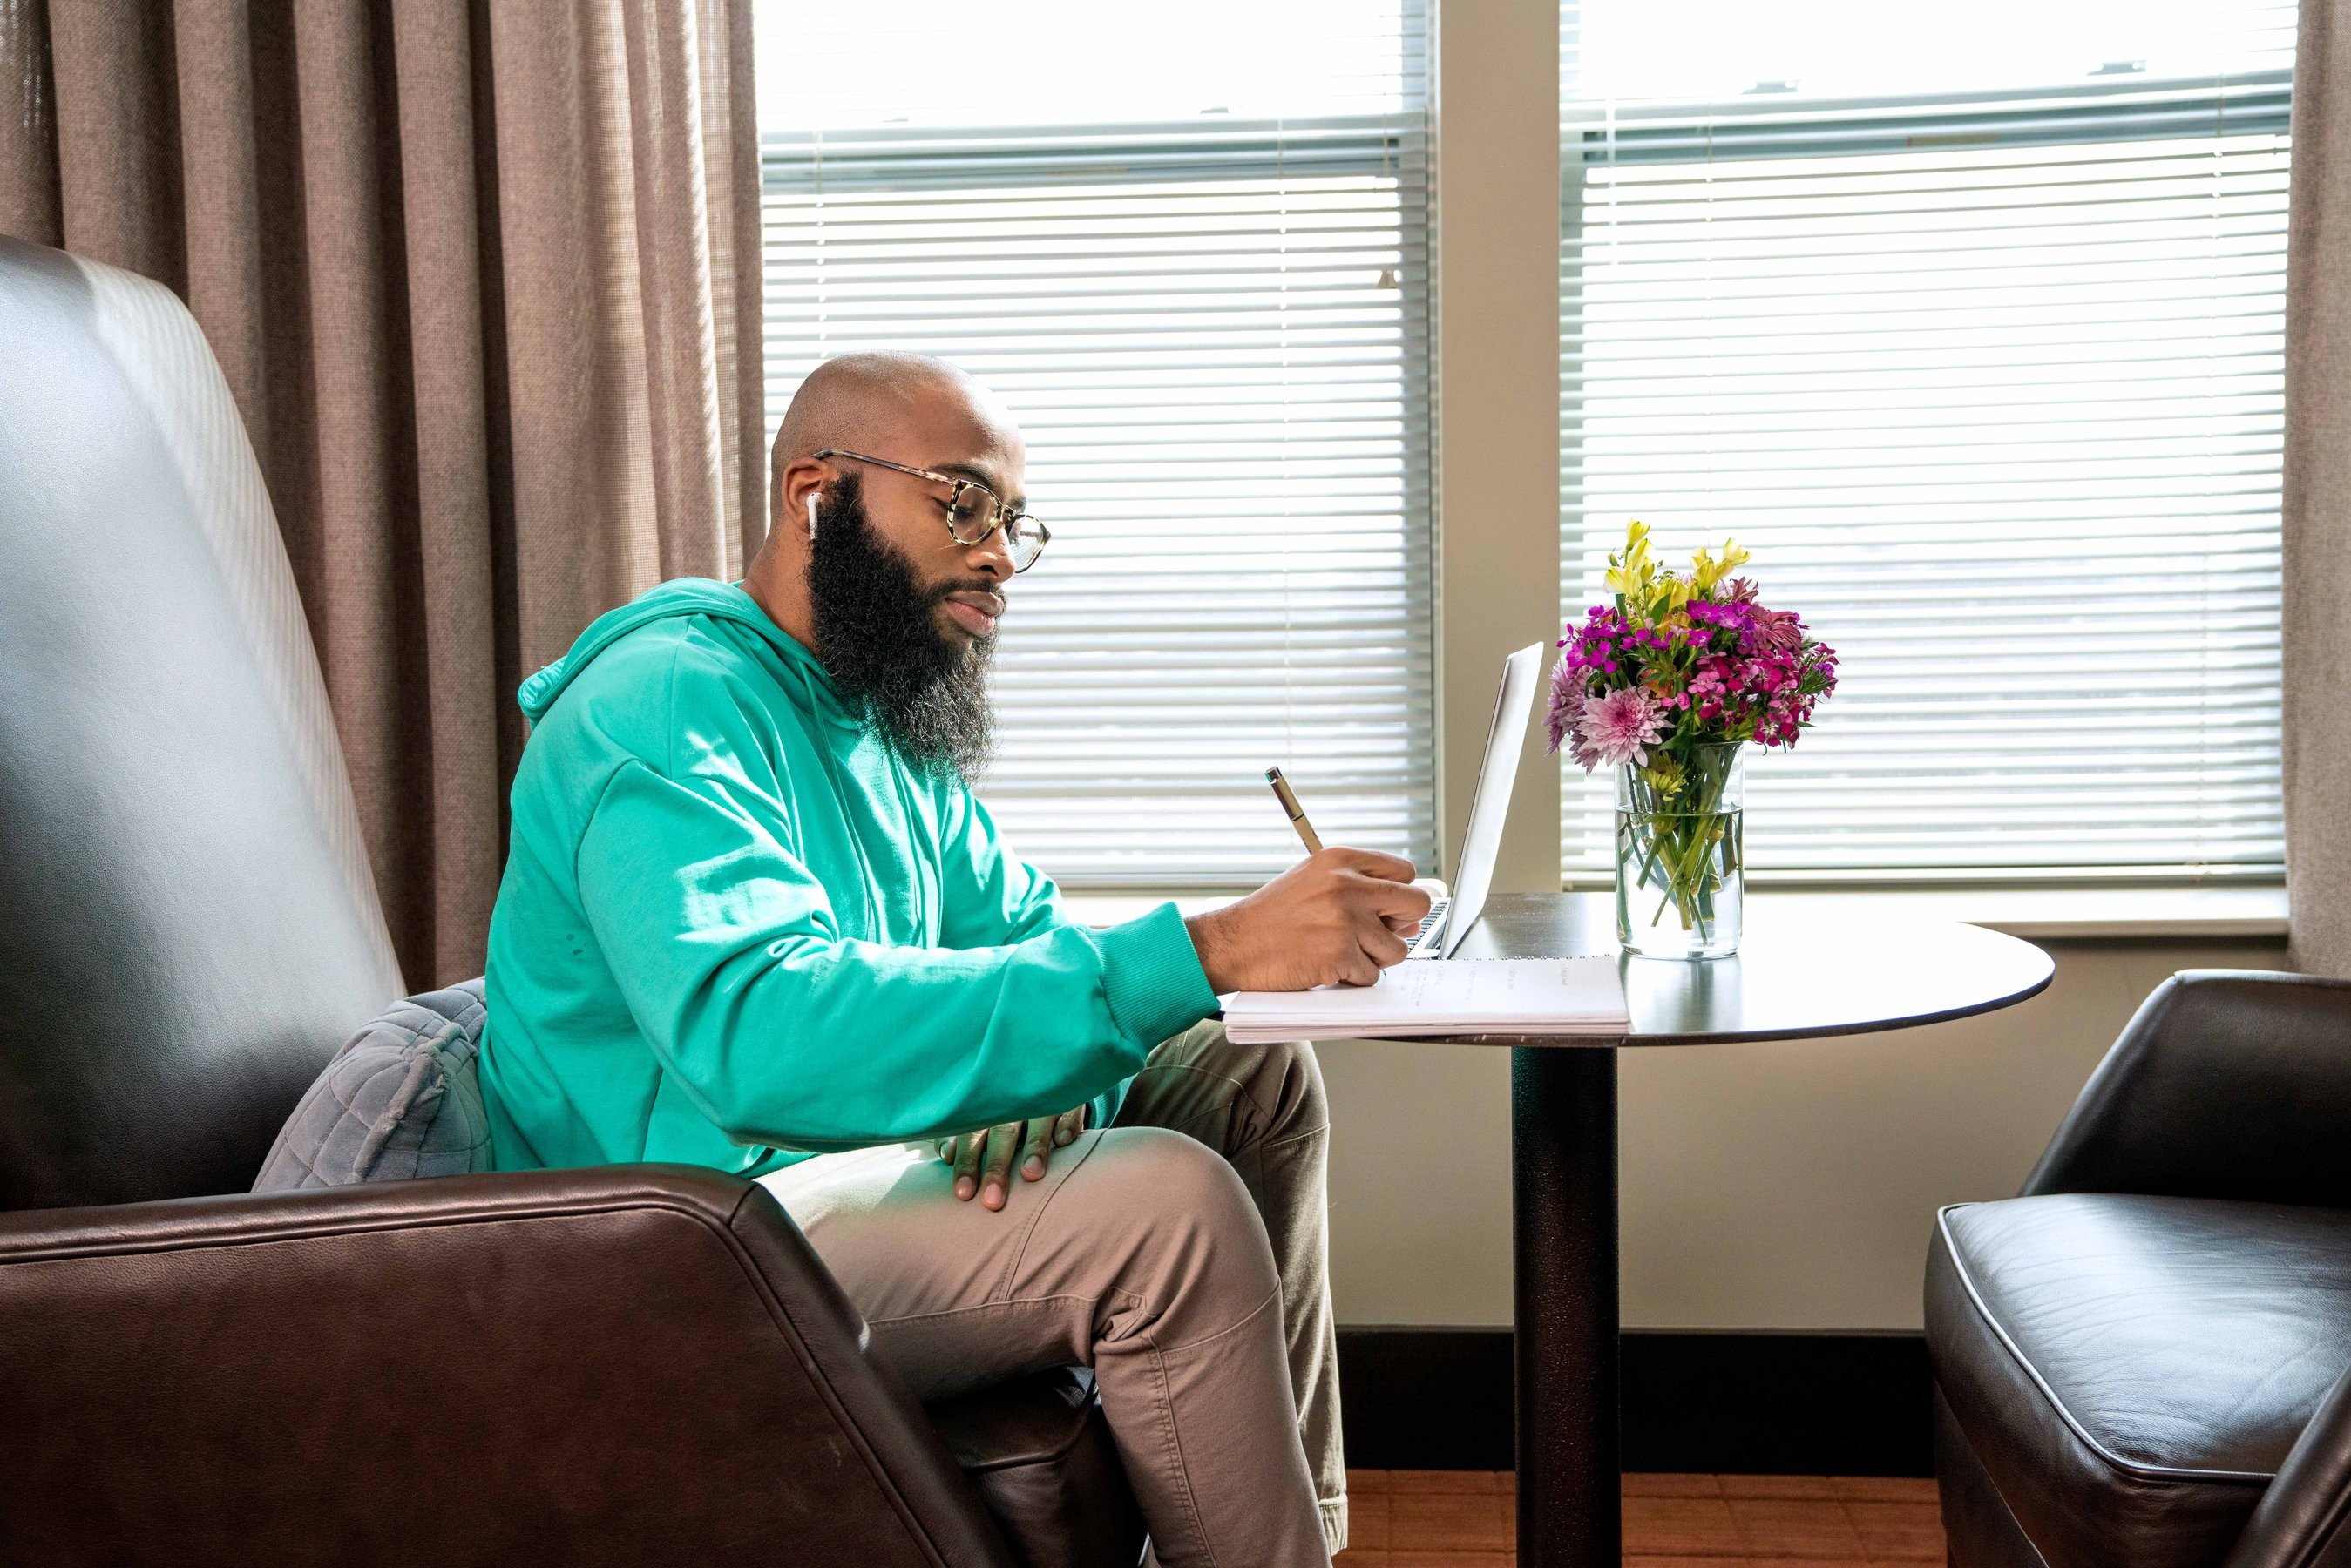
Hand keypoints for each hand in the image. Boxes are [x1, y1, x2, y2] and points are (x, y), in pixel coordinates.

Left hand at [935, 1105, 1089, 1210]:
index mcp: (985, 1107)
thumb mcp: (981, 1115)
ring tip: (1030, 1175)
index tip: (964, 1194)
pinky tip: (1063, 1141)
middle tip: (993, 1201)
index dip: (967, 1164)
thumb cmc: (1004, 1106)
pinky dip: (1066, 1122)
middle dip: (997, 1167)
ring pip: (1036, 1119)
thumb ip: (960, 1134)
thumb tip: (945, 1154)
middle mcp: (1012, 1101)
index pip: (971, 1136)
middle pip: (1001, 1134)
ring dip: (1033, 1146)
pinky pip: (1069, 1106)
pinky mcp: (1070, 1095)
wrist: (1042, 1068)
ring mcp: (1042, 1096)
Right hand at [1184, 846, 1430, 992]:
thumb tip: (1410, 919)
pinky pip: (1371, 975)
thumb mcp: (1313, 882)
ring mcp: (1346, 919)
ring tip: (1341, 953)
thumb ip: (1359, 890)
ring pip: (1397, 949)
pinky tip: (1326, 966)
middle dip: (1402, 925)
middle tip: (1375, 936)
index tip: (1386, 910)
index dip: (1399, 896)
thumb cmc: (1270, 916)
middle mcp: (1347, 884)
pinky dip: (1352, 979)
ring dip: (1374, 958)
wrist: (1233, 943)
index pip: (1404, 872)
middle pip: (1416, 903)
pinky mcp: (1340, 953)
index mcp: (1340, 860)